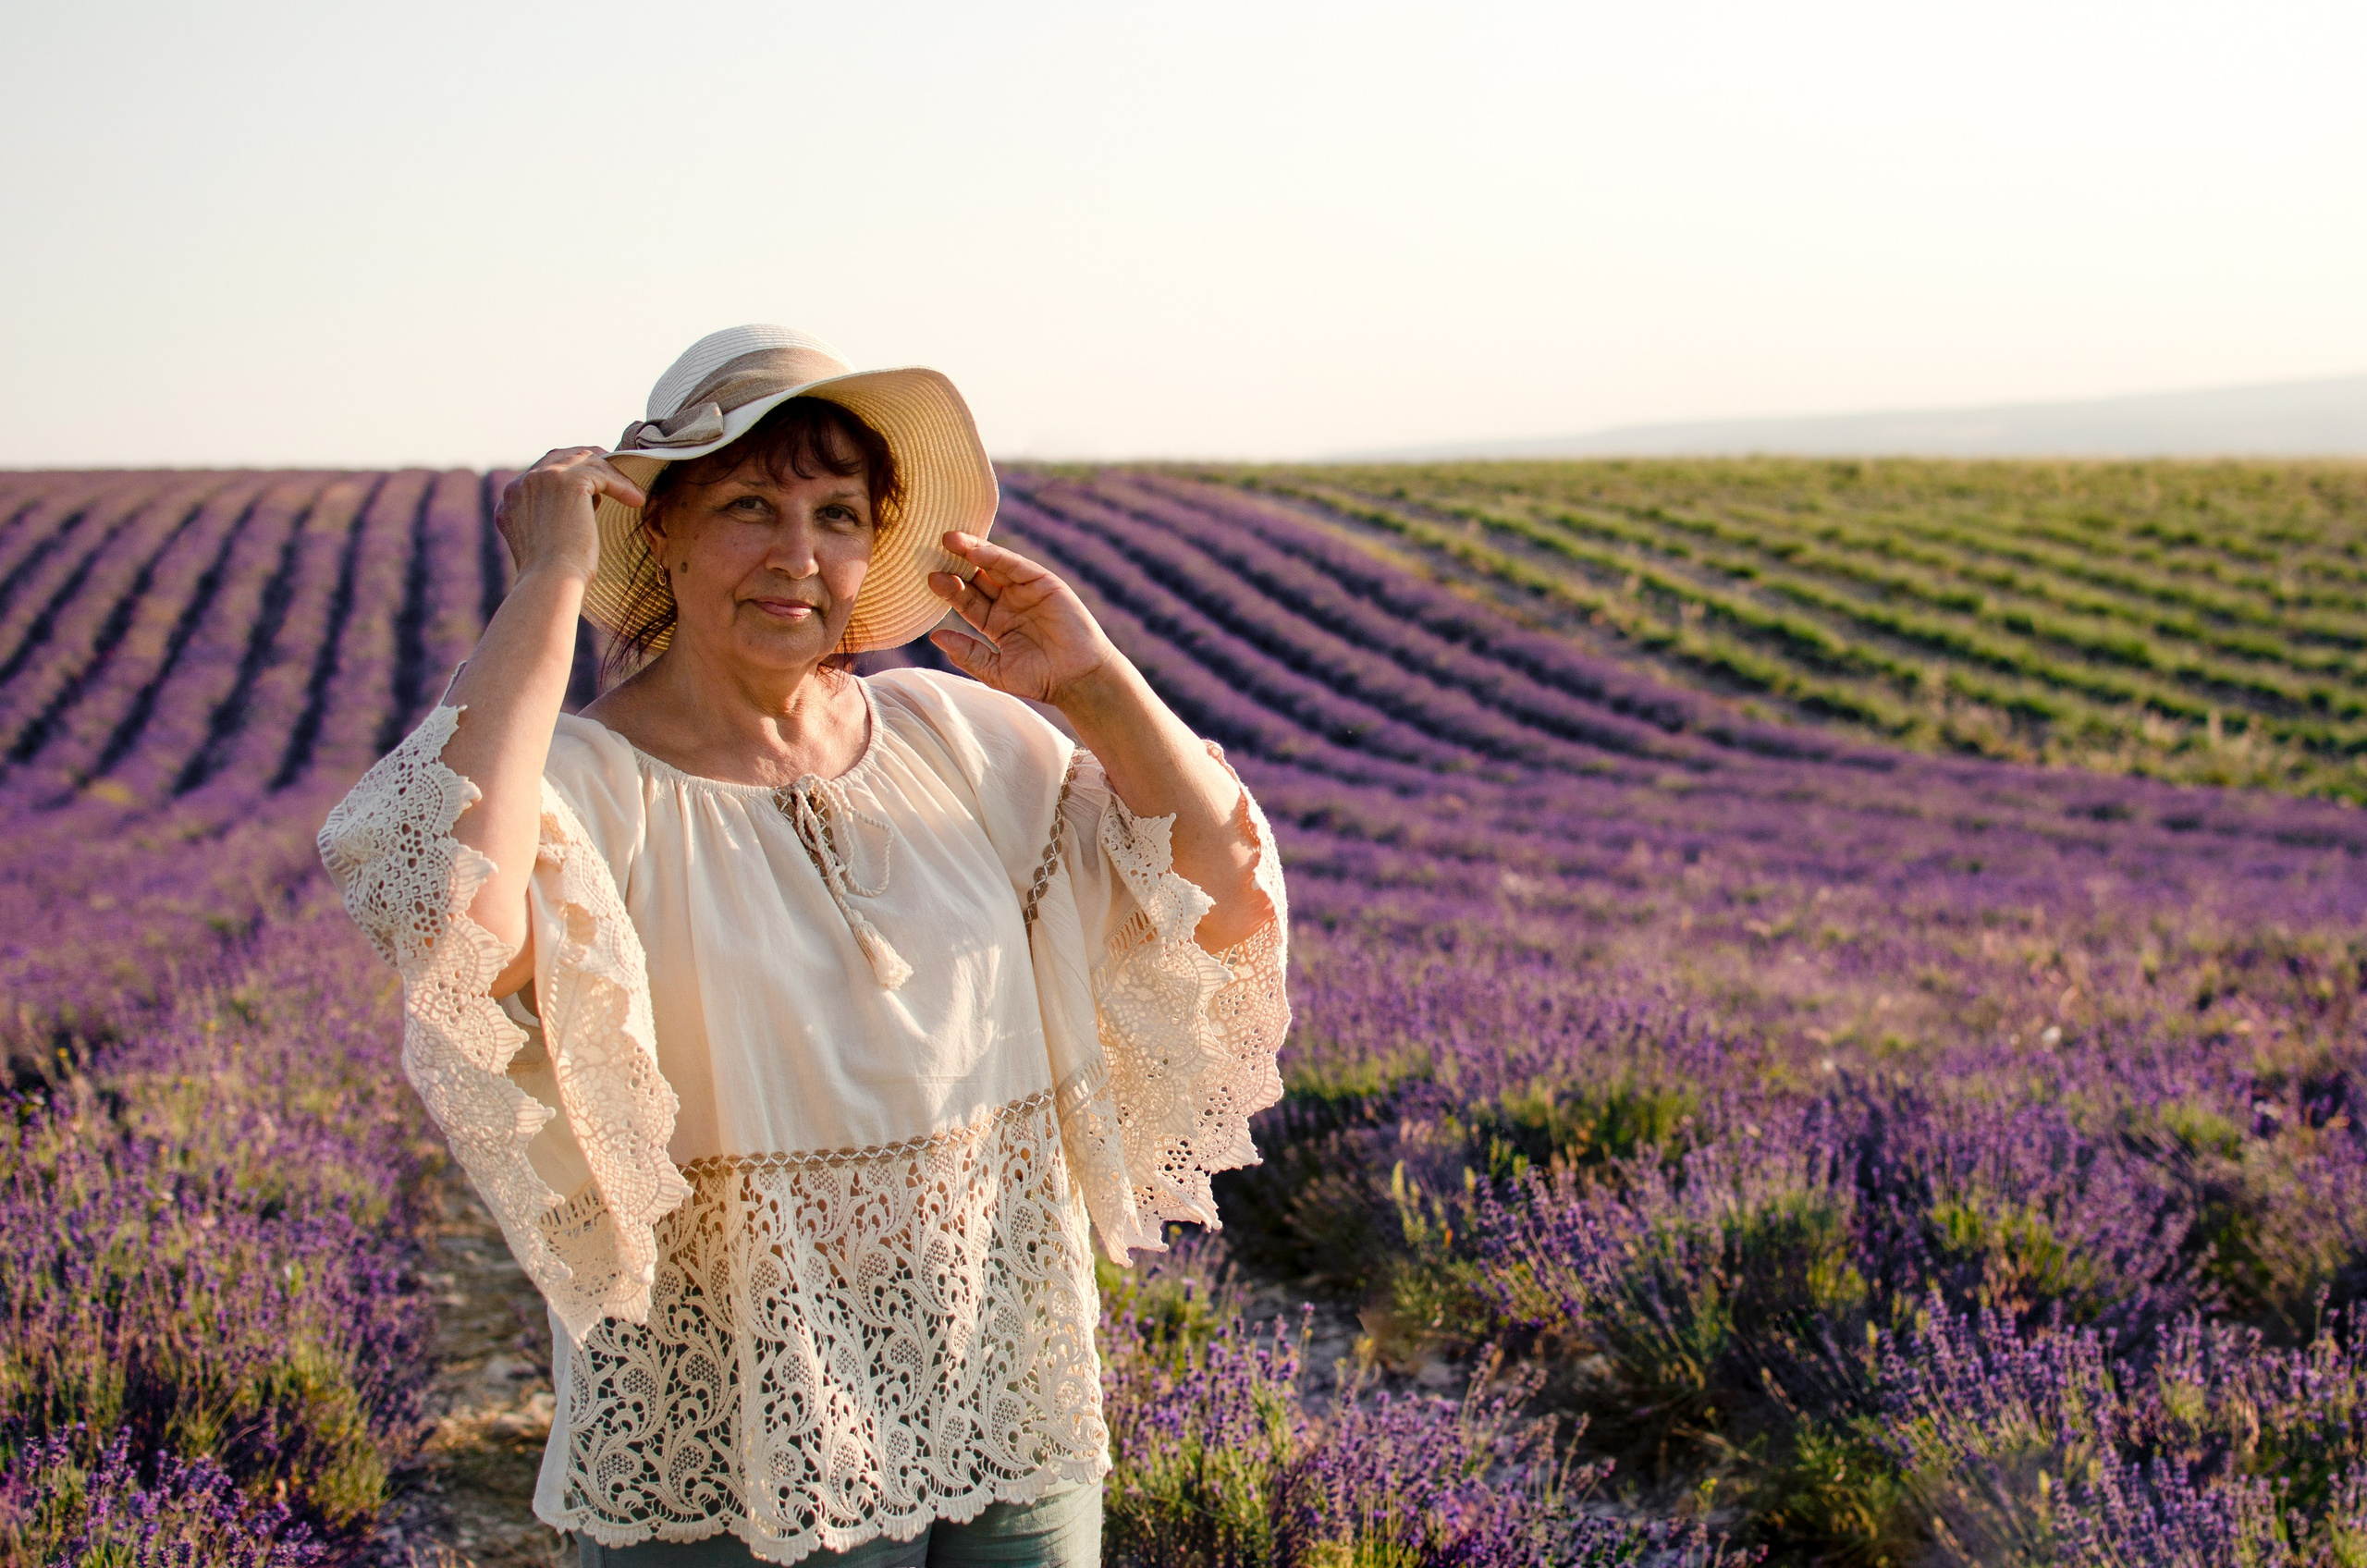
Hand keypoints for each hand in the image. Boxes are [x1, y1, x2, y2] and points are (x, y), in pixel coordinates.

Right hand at [496, 447, 646, 585]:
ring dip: (610, 474)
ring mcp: (541, 479)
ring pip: (583, 461)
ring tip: (631, 492)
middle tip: (614, 474)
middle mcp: (520, 485)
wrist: (550, 582)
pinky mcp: (567, 480)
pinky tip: (636, 500)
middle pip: (560, 457)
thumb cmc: (554, 577)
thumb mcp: (544, 543)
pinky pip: (602, 473)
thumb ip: (551, 520)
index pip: (542, 473)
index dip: (569, 475)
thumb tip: (582, 510)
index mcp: (510, 501)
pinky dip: (622, 485)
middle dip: (590, 463)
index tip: (593, 488)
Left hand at [927, 532, 1122, 705]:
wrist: (1078, 679)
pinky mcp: (1044, 583)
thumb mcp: (996, 671)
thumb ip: (967, 653)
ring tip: (949, 540)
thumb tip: (935, 636)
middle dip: (956, 565)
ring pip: (994, 566)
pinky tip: (977, 552)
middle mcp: (1009, 603)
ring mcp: (1026, 591)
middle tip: (932, 551)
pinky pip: (1016, 566)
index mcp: (996, 622)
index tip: (930, 580)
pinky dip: (997, 557)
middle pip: (977, 578)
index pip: (968, 601)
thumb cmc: (1040, 679)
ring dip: (972, 551)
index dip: (950, 590)